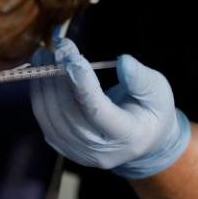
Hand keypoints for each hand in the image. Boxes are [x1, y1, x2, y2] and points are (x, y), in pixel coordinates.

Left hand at [29, 38, 190, 178]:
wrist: (142, 142)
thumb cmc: (151, 112)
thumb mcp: (158, 92)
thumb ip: (141, 79)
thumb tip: (123, 61)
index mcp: (127, 136)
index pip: (97, 111)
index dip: (82, 83)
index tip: (72, 55)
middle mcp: (99, 150)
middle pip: (69, 112)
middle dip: (59, 76)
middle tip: (56, 46)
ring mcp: (78, 152)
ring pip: (51, 115)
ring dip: (44, 81)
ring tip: (45, 53)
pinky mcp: (63, 146)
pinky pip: (44, 118)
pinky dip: (39, 92)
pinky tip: (41, 70)